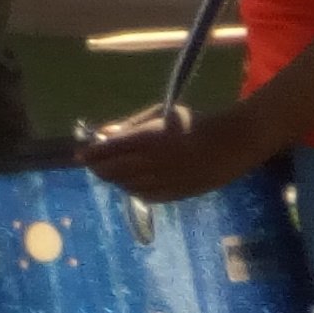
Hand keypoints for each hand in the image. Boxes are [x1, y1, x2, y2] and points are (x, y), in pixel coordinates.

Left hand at [83, 102, 274, 204]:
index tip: (80, 154)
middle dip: (98, 168)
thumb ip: (129, 126)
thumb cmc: (194, 122)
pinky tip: (134, 182)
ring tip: (114, 170)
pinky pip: (146, 197)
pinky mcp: (178, 195)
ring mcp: (165, 182)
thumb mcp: (160, 114)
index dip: (90, 154)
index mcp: (147, 139)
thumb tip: (102, 134)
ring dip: (116, 179)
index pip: (106, 151)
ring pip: (126, 186)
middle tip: (94, 163)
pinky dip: (134, 190)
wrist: (233, 142)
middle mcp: (153, 163)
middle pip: (112, 172)